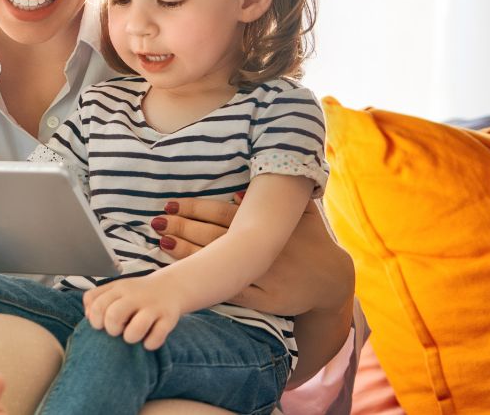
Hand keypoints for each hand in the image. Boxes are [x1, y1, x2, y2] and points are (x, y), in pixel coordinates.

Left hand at [82, 273, 181, 350]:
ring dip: (131, 338)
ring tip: (132, 336)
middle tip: (117, 331)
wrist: (171, 286)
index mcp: (118, 289)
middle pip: (113, 315)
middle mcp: (135, 296)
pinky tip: (148, 341)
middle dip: (112, 329)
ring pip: (136, 328)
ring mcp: (153, 307)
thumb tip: (87, 316)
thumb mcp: (116, 289)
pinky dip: (150, 343)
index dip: (94, 319)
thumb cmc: (136, 294)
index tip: (101, 324)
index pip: (96, 303)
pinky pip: (157, 337)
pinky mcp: (168, 318)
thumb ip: (97, 299)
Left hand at [151, 196, 353, 314]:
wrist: (333, 282)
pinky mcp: (262, 299)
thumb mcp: (302, 214)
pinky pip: (229, 291)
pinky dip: (208, 283)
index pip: (221, 214)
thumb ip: (276, 198)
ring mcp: (260, 274)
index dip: (194, 209)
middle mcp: (261, 248)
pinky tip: (186, 277)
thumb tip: (238, 189)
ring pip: (218, 263)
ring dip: (187, 254)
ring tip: (161, 243)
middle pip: (213, 236)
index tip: (171, 205)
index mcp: (266, 225)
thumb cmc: (313, 243)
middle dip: (182, 228)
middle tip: (156, 222)